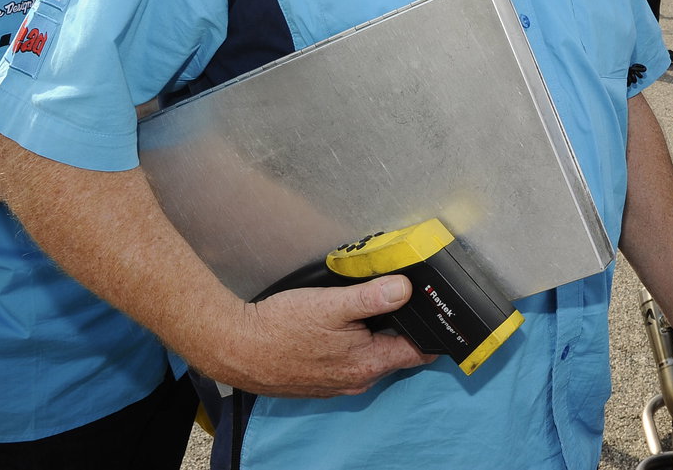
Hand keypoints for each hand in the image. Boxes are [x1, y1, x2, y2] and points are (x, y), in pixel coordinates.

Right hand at [213, 276, 433, 397]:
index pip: (419, 350)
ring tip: (371, 304)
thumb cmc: (280, 328)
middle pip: (397, 351)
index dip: (432, 328)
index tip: (439, 309)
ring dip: (377, 332)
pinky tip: (342, 323)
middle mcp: (357, 379)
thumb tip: (406, 288)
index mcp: (369, 363)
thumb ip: (373, 297)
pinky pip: (350, 360)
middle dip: (403, 325)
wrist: (234, 348)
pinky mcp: (320, 381)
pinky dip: (354, 341)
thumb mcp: (332, 304)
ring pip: (373, 354)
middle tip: (403, 294)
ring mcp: (338, 383)